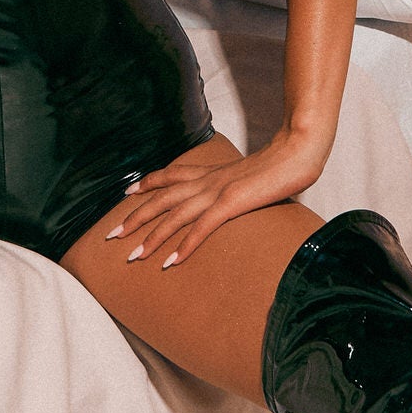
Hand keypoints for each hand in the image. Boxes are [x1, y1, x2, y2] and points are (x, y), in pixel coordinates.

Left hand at [103, 129, 328, 268]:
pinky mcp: (232, 202)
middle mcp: (208, 179)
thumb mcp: (251, 174)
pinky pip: (202, 227)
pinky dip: (184, 245)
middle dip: (134, 217)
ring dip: (152, 237)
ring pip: (174, 215)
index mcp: (212, 170)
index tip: (126, 193)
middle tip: (112, 235)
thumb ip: (237, 184)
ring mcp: (218, 190)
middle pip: (161, 198)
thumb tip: (235, 195)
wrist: (299, 151)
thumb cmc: (282, 163)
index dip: (146, 183)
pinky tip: (171, 262)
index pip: (170, 174)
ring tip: (133, 256)